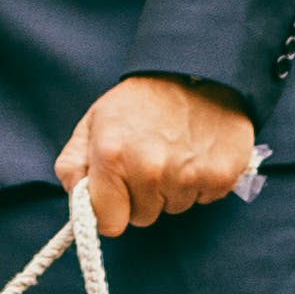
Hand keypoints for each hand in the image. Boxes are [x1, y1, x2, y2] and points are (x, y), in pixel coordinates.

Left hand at [55, 72, 259, 234]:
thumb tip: (77, 197)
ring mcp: (187, 175)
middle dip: (142, 197)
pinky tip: (197, 153)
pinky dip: (200, 182)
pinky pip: (203, 199)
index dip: (112, 210)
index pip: (109, 224)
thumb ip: (73, 164)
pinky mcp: (220, 176)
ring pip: (173, 209)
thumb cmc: (141, 100)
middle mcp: (149, 170)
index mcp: (112, 157)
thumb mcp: (94, 121)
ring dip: (172, 189)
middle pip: (142, 218)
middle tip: (150, 160)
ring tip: (175, 152)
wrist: (196, 68)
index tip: (118, 194)